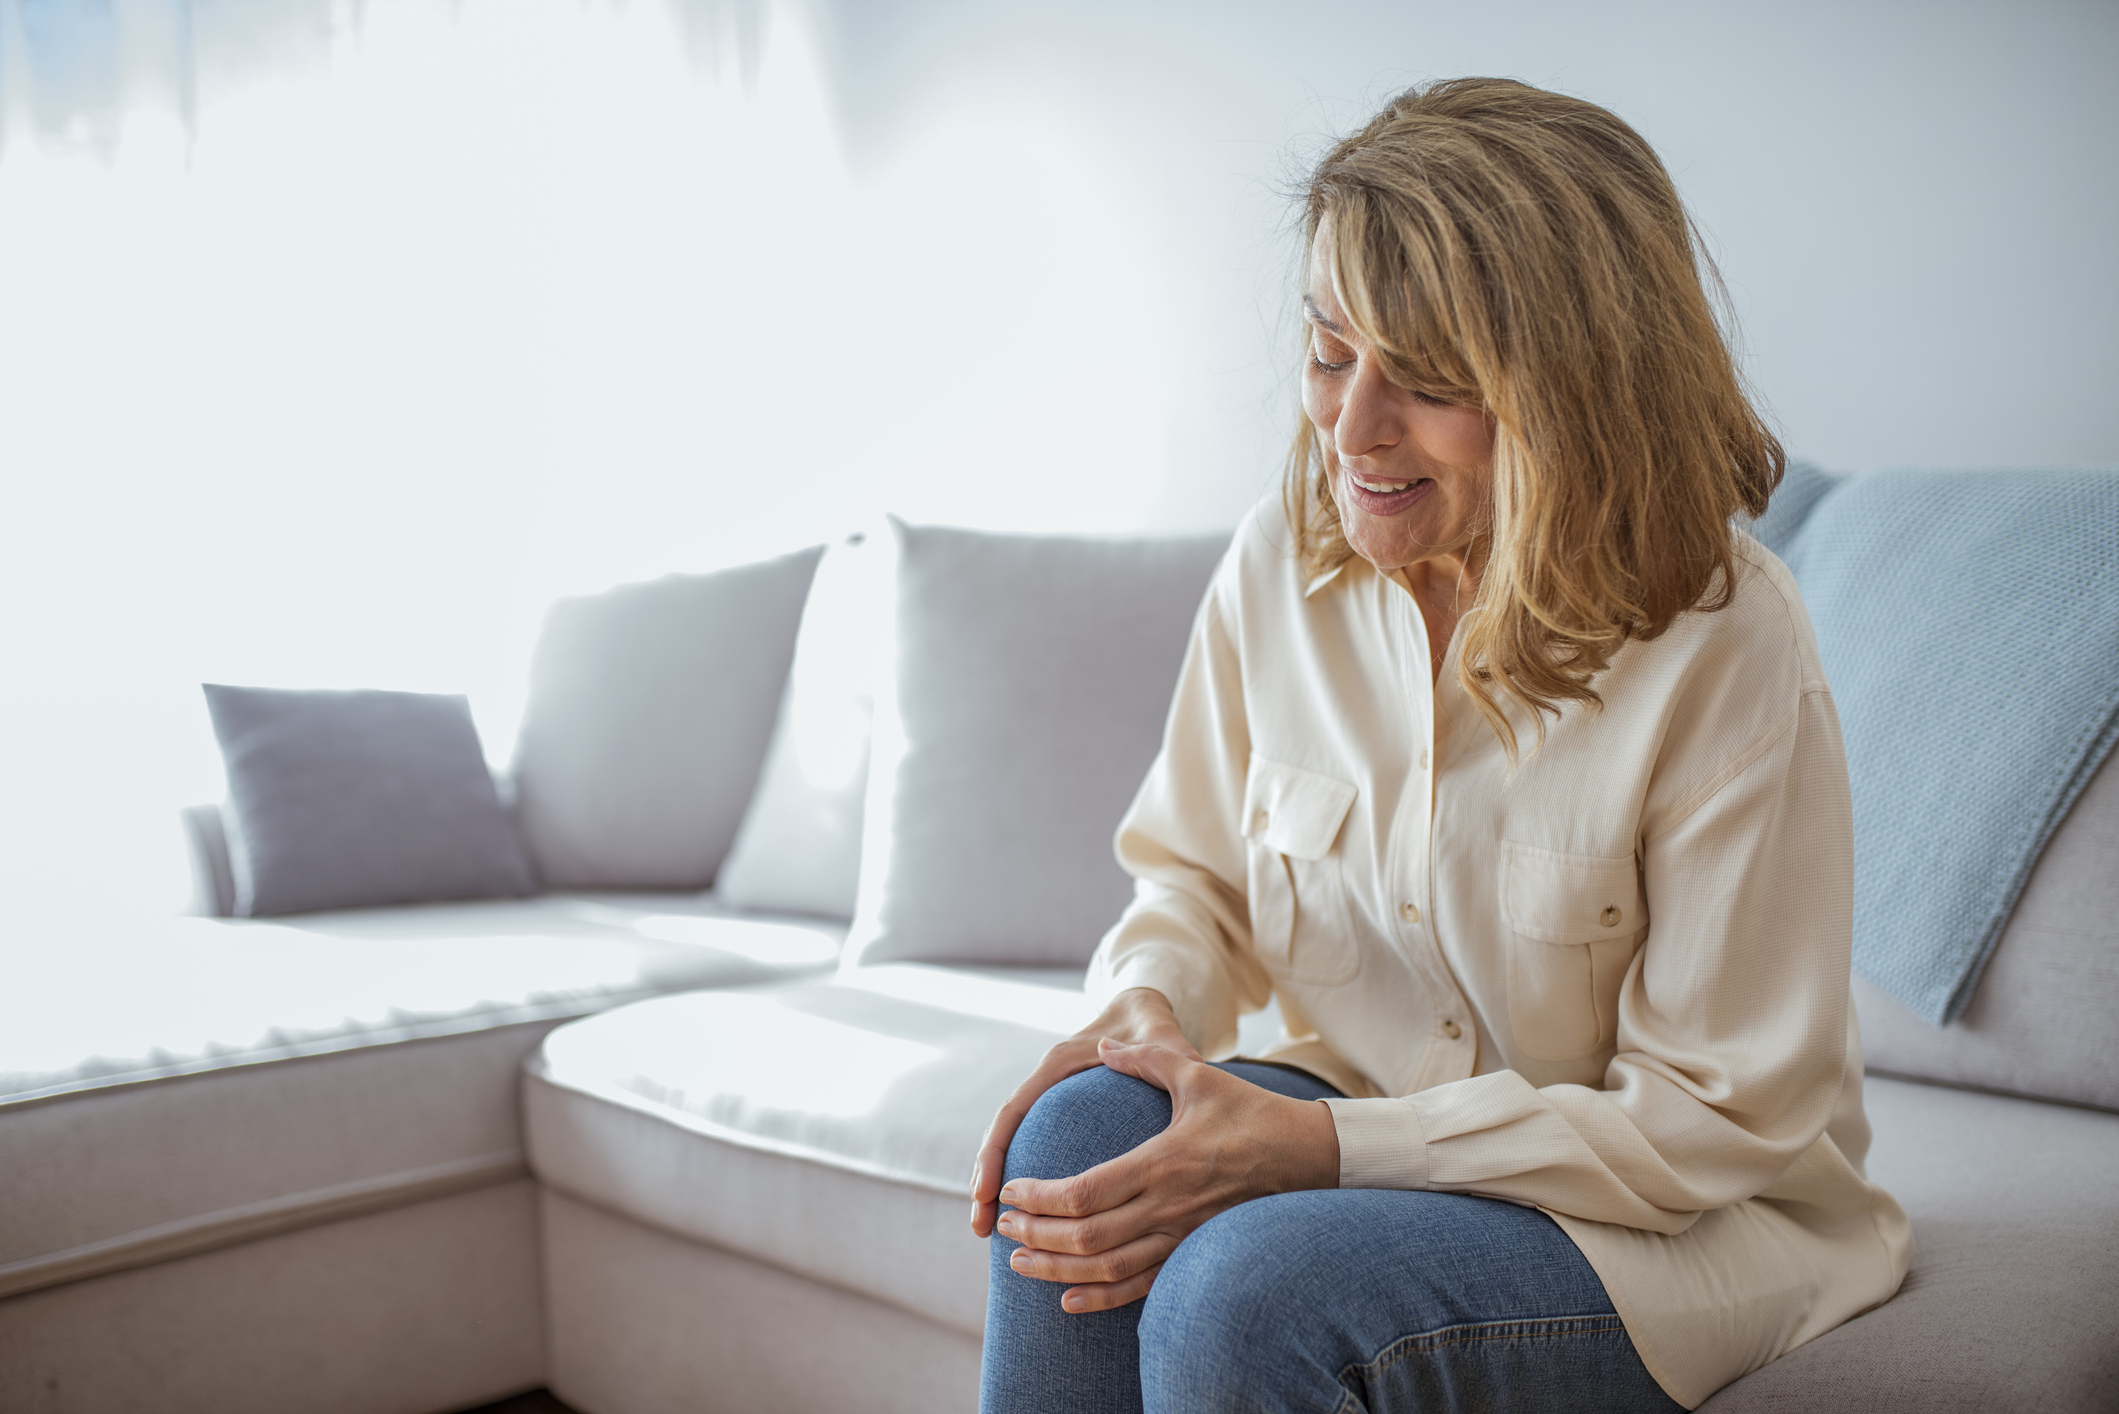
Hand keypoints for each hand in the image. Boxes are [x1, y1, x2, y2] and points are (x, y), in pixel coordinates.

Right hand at [970, 988, 1198, 1239]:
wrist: (1144, 1012)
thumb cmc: (1151, 1028)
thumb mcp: (1160, 1040)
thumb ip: (1164, 1058)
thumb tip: (1187, 1071)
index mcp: (1058, 1064)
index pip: (1014, 1110)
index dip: (996, 1152)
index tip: (990, 1193)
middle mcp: (1045, 1083)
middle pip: (1003, 1136)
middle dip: (986, 1181)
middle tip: (980, 1229)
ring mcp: (1048, 1100)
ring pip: (1010, 1147)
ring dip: (995, 1186)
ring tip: (985, 1232)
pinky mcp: (1058, 1116)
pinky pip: (1030, 1151)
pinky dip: (1024, 1185)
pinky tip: (1027, 1222)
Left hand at [993, 1038, 1339, 1312]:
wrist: (1305, 1156)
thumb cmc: (1248, 1111)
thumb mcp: (1197, 1075)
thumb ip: (1146, 1059)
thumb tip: (1105, 1047)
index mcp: (1161, 1162)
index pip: (1085, 1193)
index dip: (1040, 1198)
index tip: (1012, 1189)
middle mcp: (1167, 1207)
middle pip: (1086, 1238)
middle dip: (1035, 1234)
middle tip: (1004, 1223)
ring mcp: (1180, 1237)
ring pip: (1107, 1269)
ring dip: (1055, 1269)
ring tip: (1018, 1261)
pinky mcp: (1191, 1253)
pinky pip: (1140, 1287)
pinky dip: (1099, 1298)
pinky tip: (1067, 1298)